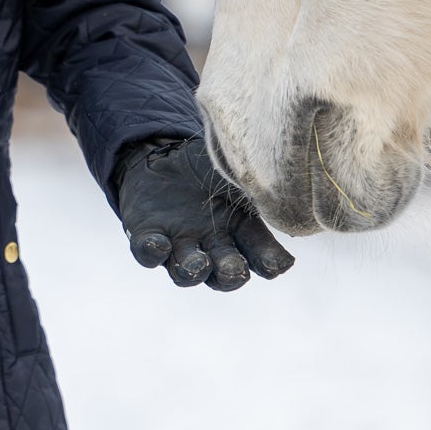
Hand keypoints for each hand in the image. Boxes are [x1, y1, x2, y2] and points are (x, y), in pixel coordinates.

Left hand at [115, 135, 293, 290]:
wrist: (165, 155)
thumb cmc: (209, 165)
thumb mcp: (237, 170)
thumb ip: (255, 185)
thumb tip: (282, 193)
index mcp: (241, 229)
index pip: (261, 254)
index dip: (270, 262)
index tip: (276, 265)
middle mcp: (212, 244)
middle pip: (224, 272)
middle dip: (231, 274)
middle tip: (235, 270)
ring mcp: (180, 243)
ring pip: (186, 271)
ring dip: (192, 270)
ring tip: (198, 264)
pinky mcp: (148, 236)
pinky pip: (149, 253)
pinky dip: (153, 251)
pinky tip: (158, 244)